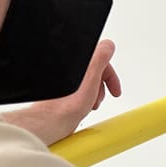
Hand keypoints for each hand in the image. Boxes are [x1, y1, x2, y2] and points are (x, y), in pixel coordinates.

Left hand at [0, 40, 121, 145]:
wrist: (52, 121)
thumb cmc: (68, 103)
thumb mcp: (91, 76)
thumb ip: (101, 57)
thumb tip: (108, 45)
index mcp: (76, 62)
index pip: (99, 59)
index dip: (110, 74)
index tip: (113, 88)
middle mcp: (69, 70)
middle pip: (94, 71)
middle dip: (102, 85)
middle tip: (100, 97)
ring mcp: (64, 81)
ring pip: (87, 83)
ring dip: (94, 94)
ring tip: (91, 104)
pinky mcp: (62, 92)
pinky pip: (79, 92)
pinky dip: (85, 99)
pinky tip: (83, 106)